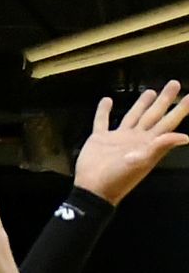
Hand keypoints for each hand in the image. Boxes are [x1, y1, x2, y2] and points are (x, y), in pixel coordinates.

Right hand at [74, 80, 188, 204]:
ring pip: (132, 116)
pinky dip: (103, 111)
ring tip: (150, 92)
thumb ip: (160, 147)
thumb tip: (185, 137)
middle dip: (164, 100)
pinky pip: (102, 121)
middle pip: (153, 115)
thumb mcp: (141, 162)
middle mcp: (135, 138)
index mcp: (148, 143)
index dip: (180, 110)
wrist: (92, 188)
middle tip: (174, 84)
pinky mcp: (100, 139)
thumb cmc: (117, 178)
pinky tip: (107, 101)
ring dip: (141, 104)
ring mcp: (117, 138)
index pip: (168, 123)